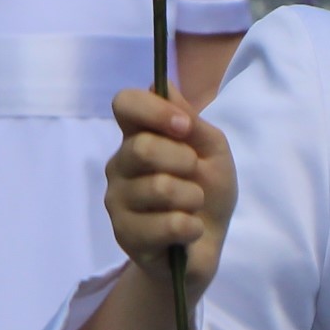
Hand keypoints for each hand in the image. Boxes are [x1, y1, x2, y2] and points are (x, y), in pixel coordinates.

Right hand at [103, 85, 236, 286]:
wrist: (205, 245)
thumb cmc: (207, 191)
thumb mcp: (212, 151)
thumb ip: (191, 121)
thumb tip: (163, 84)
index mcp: (137, 137)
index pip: (124, 103)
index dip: (154, 110)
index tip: (183, 127)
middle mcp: (119, 165)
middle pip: (142, 147)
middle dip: (184, 161)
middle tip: (194, 174)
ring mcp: (117, 201)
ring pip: (159, 188)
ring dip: (193, 198)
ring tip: (192, 207)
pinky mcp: (125, 235)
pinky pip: (168, 224)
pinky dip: (191, 227)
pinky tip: (188, 231)